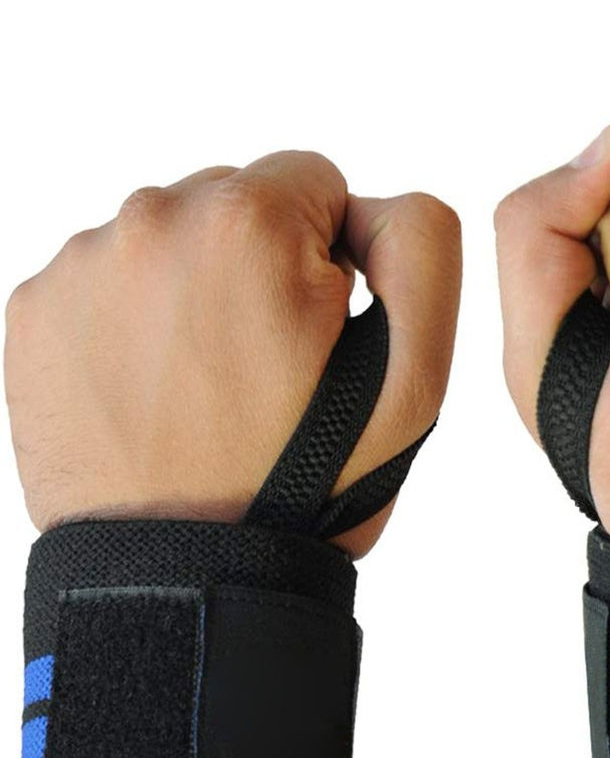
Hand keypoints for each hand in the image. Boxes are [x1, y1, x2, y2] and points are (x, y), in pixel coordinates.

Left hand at [4, 152, 460, 554]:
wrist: (190, 577)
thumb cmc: (305, 484)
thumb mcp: (414, 376)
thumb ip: (422, 247)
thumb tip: (368, 205)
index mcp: (247, 225)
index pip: (315, 180)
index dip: (333, 259)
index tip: (314, 334)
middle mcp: (149, 223)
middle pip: (236, 202)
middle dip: (261, 265)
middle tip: (264, 367)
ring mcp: (80, 267)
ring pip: (170, 238)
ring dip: (197, 290)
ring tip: (208, 384)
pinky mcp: (35, 311)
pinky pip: (109, 279)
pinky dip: (138, 319)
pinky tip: (156, 390)